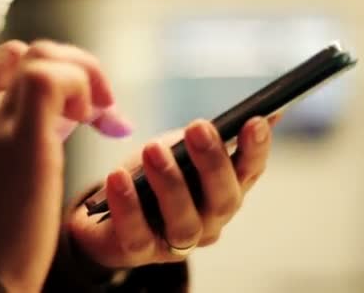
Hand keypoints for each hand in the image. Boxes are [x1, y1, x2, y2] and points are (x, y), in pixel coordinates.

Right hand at [0, 40, 130, 291]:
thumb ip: (19, 128)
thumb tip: (73, 109)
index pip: (8, 60)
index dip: (53, 71)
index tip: (82, 106)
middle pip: (28, 51)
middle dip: (76, 67)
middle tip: (101, 105)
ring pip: (42, 57)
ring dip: (84, 76)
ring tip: (99, 115)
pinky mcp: (19, 137)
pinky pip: (54, 80)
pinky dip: (84, 88)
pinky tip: (94, 120)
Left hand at [67, 115, 280, 268]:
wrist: (107, 215)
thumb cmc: (151, 176)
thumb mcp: (177, 150)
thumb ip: (203, 137)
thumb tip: (248, 112)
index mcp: (225, 191)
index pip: (250, 172)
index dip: (256, 149)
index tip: (255, 121)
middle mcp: (210, 221)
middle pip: (224, 199)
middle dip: (212, 162)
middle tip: (198, 127)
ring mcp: (178, 242)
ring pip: (185, 223)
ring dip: (170, 183)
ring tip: (153, 149)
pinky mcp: (140, 251)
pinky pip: (137, 234)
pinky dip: (128, 205)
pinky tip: (118, 176)